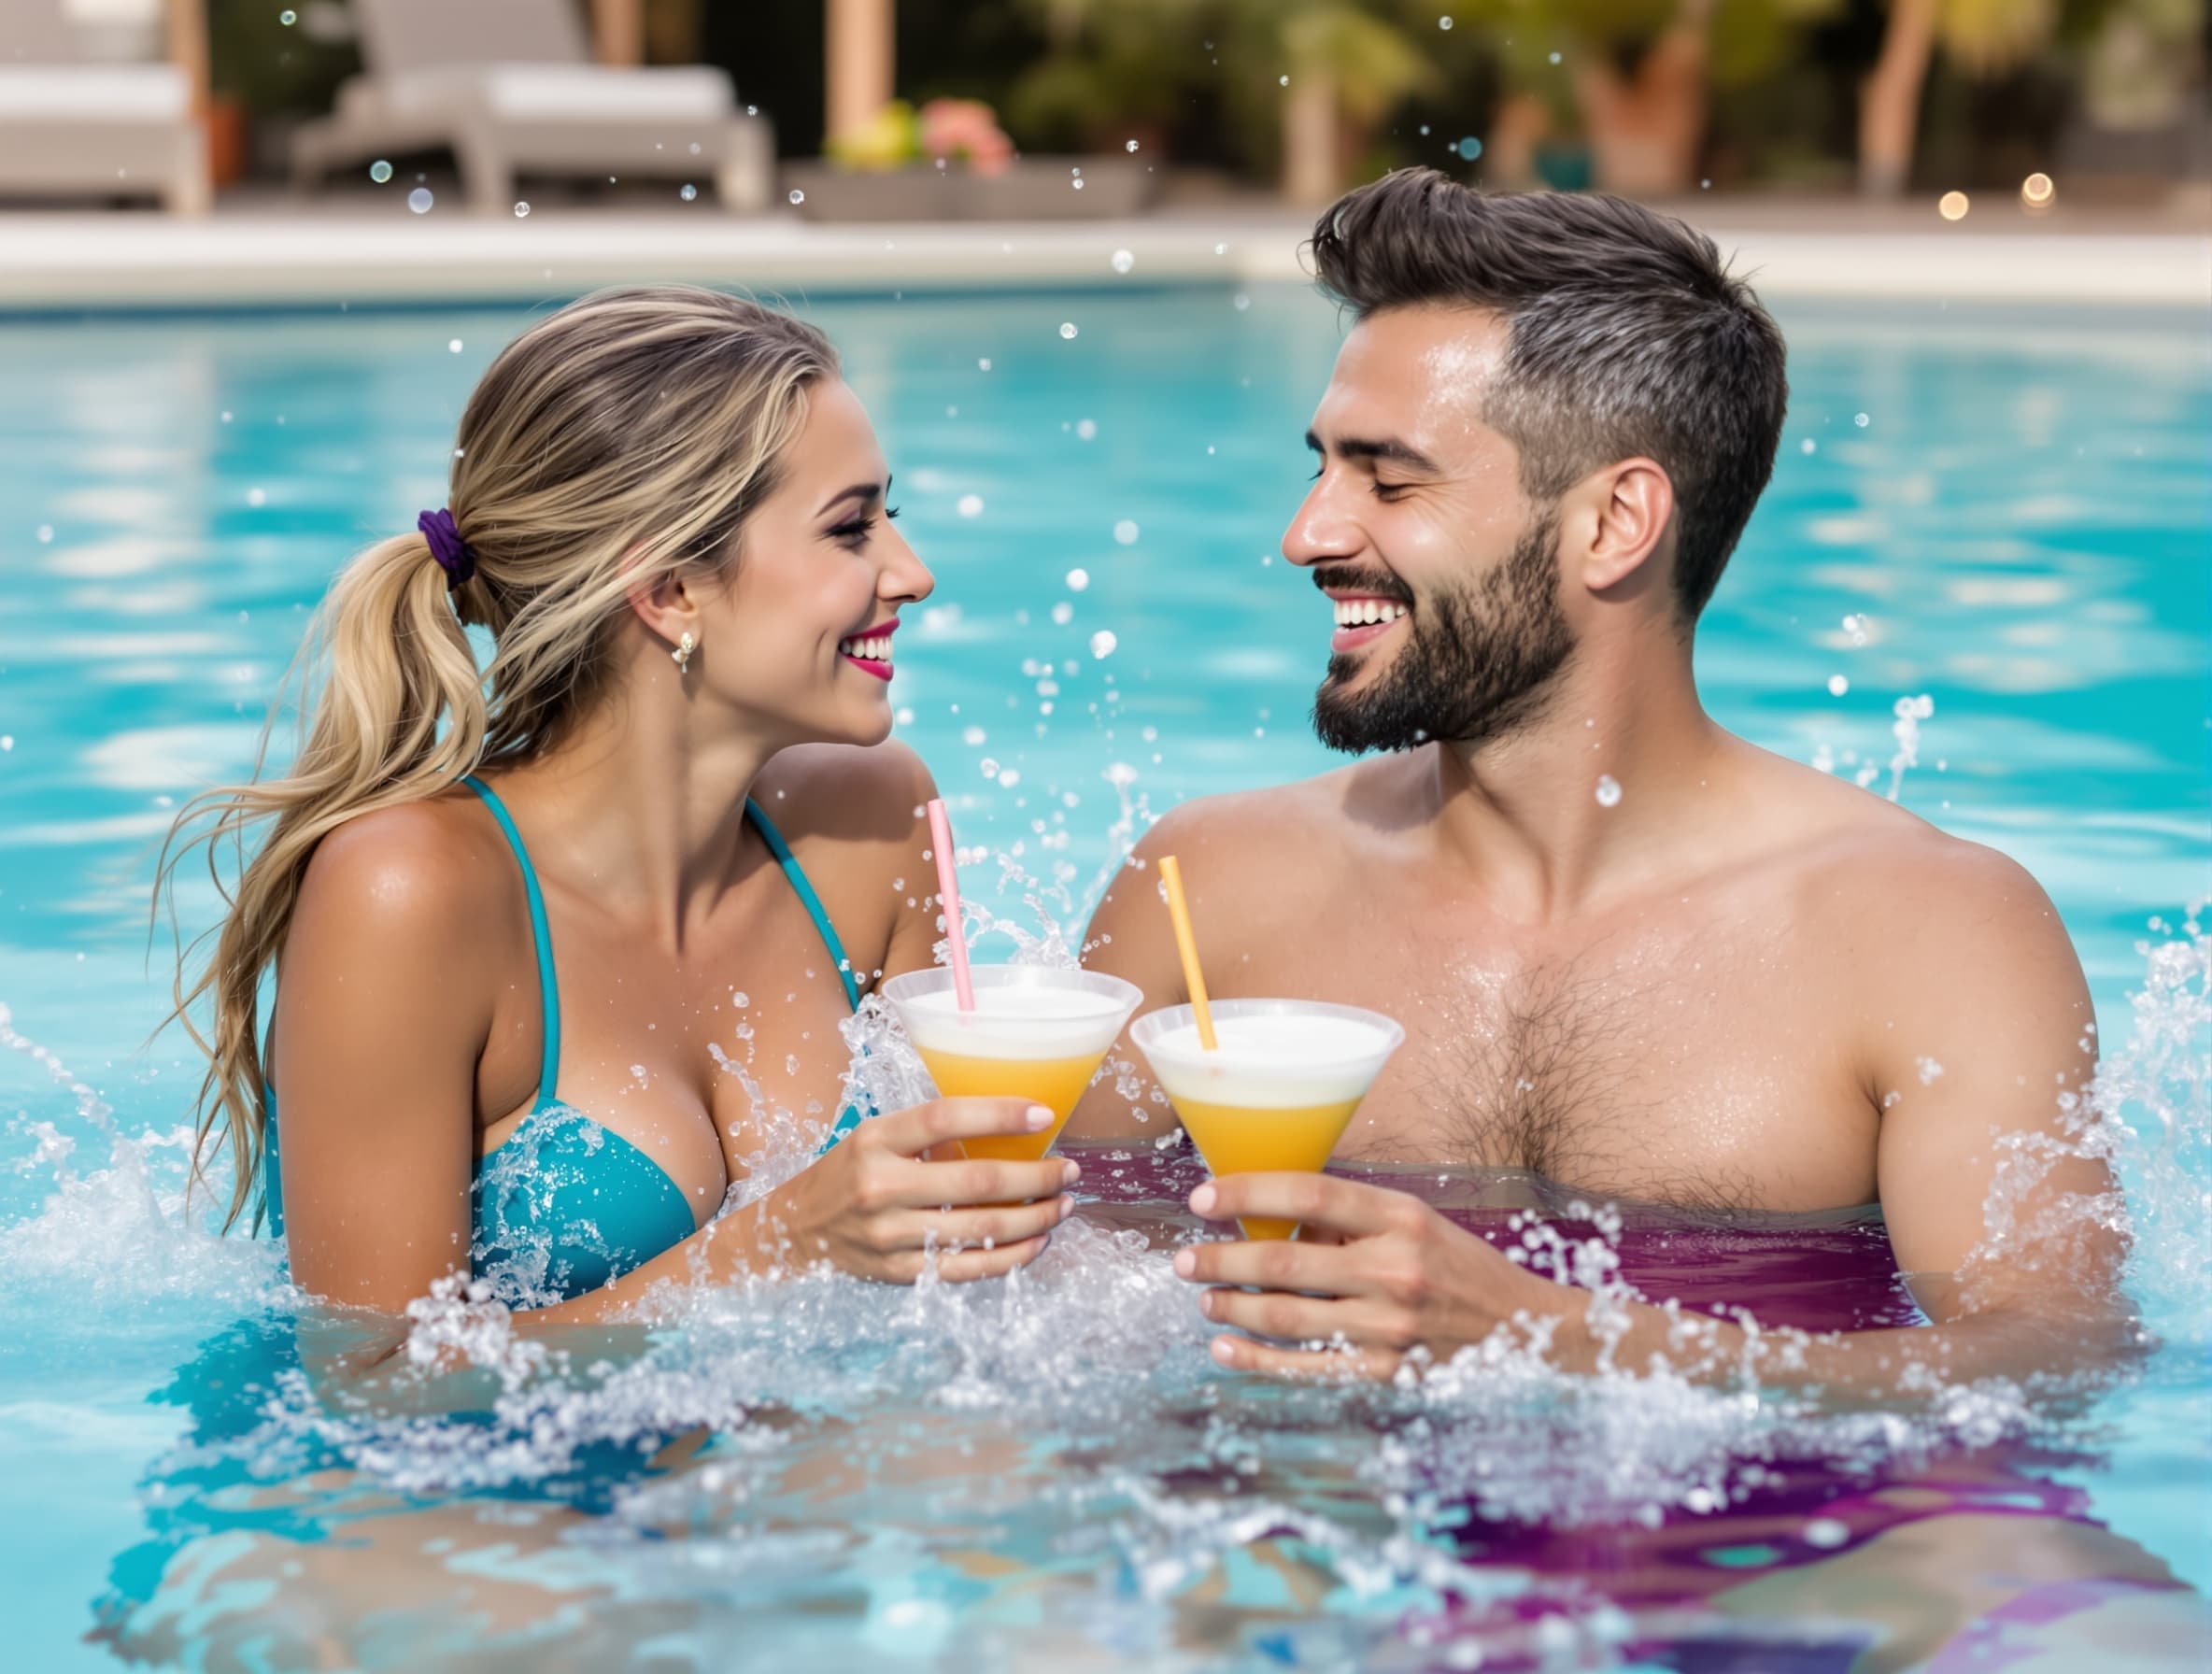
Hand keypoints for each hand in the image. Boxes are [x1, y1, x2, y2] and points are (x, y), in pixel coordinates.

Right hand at [747, 1099, 1077, 1282]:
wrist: (793, 1233)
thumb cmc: (847, 1174)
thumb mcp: (875, 1138)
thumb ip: (929, 1135)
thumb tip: (1010, 1130)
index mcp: (875, 1139)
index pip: (945, 1117)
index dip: (1001, 1114)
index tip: (1045, 1116)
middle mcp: (881, 1186)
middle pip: (978, 1181)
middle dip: (1038, 1177)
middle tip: (1070, 1170)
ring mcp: (890, 1236)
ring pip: (983, 1229)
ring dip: (1036, 1217)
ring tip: (1064, 1205)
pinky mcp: (900, 1273)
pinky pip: (970, 1268)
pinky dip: (1012, 1257)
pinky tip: (1037, 1241)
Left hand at [1173, 1173, 1577, 1378]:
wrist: (1526, 1333)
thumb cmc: (1459, 1268)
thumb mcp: (1415, 1223)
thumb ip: (1348, 1221)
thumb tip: (1268, 1221)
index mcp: (1400, 1218)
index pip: (1306, 1195)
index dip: (1245, 1193)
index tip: (1201, 1198)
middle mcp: (1394, 1270)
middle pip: (1282, 1261)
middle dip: (1220, 1259)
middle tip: (1183, 1258)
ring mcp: (1388, 1329)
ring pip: (1283, 1317)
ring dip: (1231, 1306)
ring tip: (1204, 1297)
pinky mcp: (1385, 1375)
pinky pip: (1304, 1368)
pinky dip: (1256, 1359)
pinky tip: (1225, 1347)